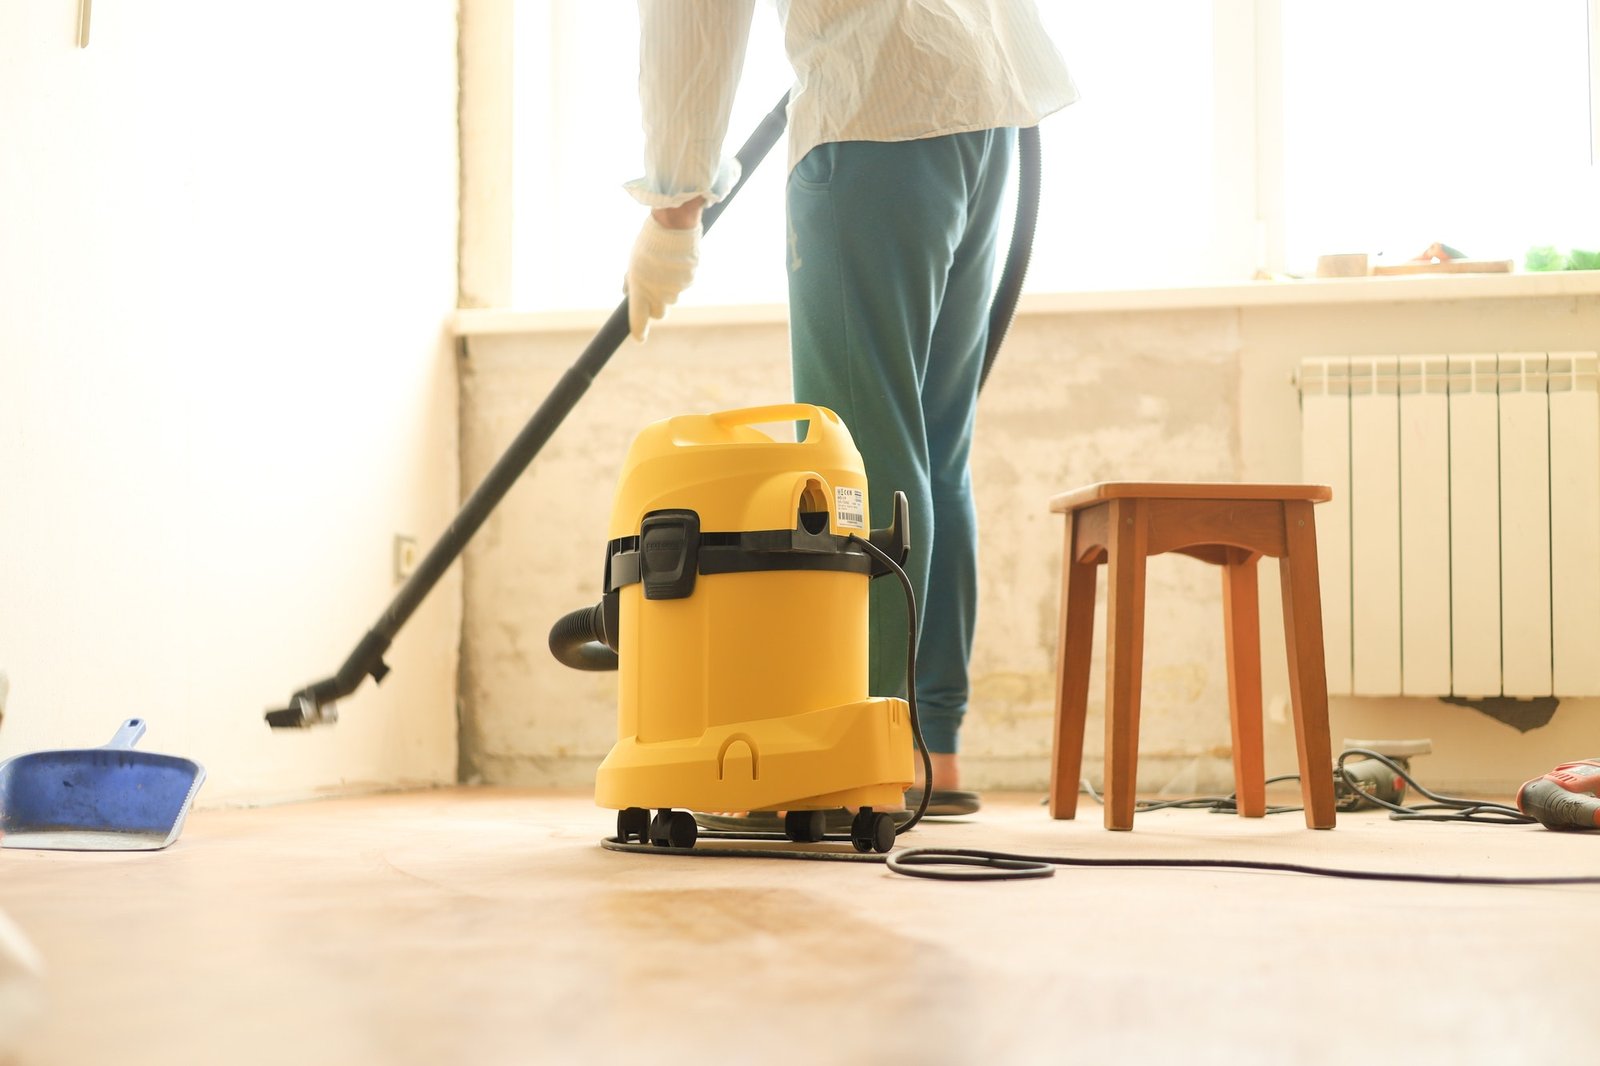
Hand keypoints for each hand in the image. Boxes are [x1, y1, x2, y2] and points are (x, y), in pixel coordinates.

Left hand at [625, 204, 702, 340]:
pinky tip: (677, 260)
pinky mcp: (690, 280)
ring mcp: (676, 289)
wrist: (674, 224)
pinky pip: (683, 284)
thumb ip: (631, 281)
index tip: (639, 338)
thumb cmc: (649, 242)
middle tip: (652, 287)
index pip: (639, 320)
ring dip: (668, 288)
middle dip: (656, 304)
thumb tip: (627, 292)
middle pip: (659, 312)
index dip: (639, 331)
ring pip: (672, 297)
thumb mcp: (633, 262)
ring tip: (665, 265)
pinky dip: (679, 277)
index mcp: (640, 290)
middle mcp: (659, 294)